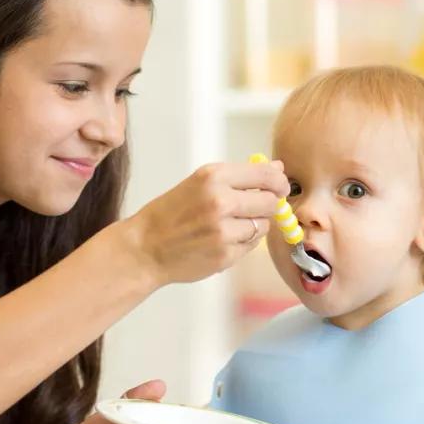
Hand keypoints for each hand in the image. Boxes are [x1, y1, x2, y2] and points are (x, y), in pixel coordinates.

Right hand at [123, 161, 289, 285]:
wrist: (144, 247)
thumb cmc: (171, 213)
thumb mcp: (199, 183)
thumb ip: (240, 176)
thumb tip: (277, 168)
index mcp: (213, 177)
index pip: (266, 175)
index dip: (278, 182)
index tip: (279, 186)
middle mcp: (220, 201)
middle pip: (270, 202)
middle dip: (267, 205)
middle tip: (253, 208)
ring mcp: (223, 231)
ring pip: (263, 226)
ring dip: (253, 226)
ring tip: (229, 226)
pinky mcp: (225, 255)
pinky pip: (251, 246)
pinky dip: (242, 243)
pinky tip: (222, 240)